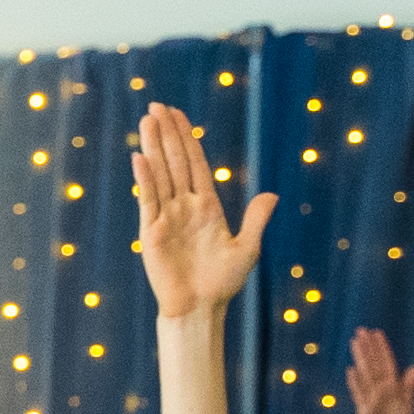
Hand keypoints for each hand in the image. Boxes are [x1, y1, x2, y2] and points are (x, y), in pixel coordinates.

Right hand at [129, 104, 269, 321]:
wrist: (201, 308)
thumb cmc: (223, 283)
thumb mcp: (247, 249)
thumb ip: (256, 220)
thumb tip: (272, 194)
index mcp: (207, 206)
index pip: (195, 163)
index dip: (187, 137)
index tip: (178, 114)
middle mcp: (184, 206)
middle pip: (174, 161)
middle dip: (167, 133)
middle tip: (156, 105)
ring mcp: (167, 217)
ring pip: (159, 174)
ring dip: (154, 146)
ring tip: (147, 120)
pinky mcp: (152, 233)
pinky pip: (148, 200)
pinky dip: (144, 179)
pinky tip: (140, 157)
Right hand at [345, 326, 413, 413]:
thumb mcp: (406, 408)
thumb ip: (409, 388)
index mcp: (392, 387)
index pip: (386, 362)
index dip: (382, 348)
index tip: (376, 333)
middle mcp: (380, 389)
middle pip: (373, 363)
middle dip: (368, 346)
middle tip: (361, 329)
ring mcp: (370, 398)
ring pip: (365, 373)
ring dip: (360, 357)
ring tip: (354, 342)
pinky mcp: (363, 409)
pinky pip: (359, 393)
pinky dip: (356, 382)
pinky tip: (351, 370)